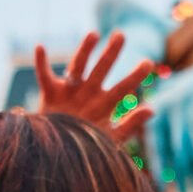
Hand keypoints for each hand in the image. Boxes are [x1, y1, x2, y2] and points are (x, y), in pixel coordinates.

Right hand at [35, 31, 154, 140]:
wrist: (60, 156)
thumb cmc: (87, 149)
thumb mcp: (110, 139)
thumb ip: (130, 125)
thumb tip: (152, 109)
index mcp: (105, 103)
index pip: (123, 87)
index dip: (135, 76)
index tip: (148, 62)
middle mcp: (89, 92)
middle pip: (102, 68)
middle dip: (111, 53)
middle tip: (120, 35)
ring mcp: (70, 90)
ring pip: (78, 66)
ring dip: (84, 50)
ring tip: (93, 34)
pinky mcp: (51, 93)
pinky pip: (45, 75)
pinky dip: (41, 63)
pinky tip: (40, 48)